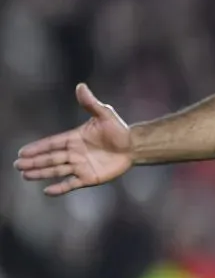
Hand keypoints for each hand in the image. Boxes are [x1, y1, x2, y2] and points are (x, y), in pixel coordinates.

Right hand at [14, 84, 133, 195]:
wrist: (133, 146)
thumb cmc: (119, 130)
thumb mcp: (105, 114)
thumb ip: (91, 103)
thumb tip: (80, 86)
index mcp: (74, 138)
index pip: (52, 143)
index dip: (38, 147)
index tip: (22, 152)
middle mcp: (74, 153)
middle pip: (50, 158)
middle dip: (34, 161)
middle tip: (18, 165)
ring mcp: (80, 166)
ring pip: (57, 170)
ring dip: (41, 173)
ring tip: (25, 175)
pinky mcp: (89, 178)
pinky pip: (71, 184)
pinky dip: (59, 188)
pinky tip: (47, 191)